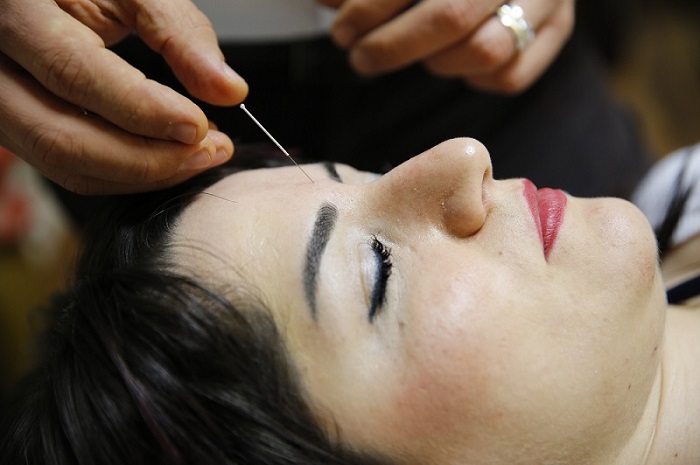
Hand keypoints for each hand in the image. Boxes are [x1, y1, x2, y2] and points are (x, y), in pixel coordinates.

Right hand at [0, 0, 247, 193]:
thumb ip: (179, 32)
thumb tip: (229, 90)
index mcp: (15, 9)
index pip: (73, 71)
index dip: (140, 109)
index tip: (199, 126)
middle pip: (59, 136)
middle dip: (145, 159)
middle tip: (209, 151)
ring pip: (61, 162)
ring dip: (139, 174)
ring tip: (198, 156)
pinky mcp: (18, 124)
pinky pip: (65, 165)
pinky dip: (123, 173)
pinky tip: (168, 158)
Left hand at [318, 0, 573, 93]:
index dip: (370, 7)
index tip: (341, 29)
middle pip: (451, 16)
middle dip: (393, 46)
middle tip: (360, 57)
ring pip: (485, 51)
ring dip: (436, 62)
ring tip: (416, 53)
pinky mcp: (560, 28)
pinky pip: (510, 76)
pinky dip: (474, 79)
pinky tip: (454, 62)